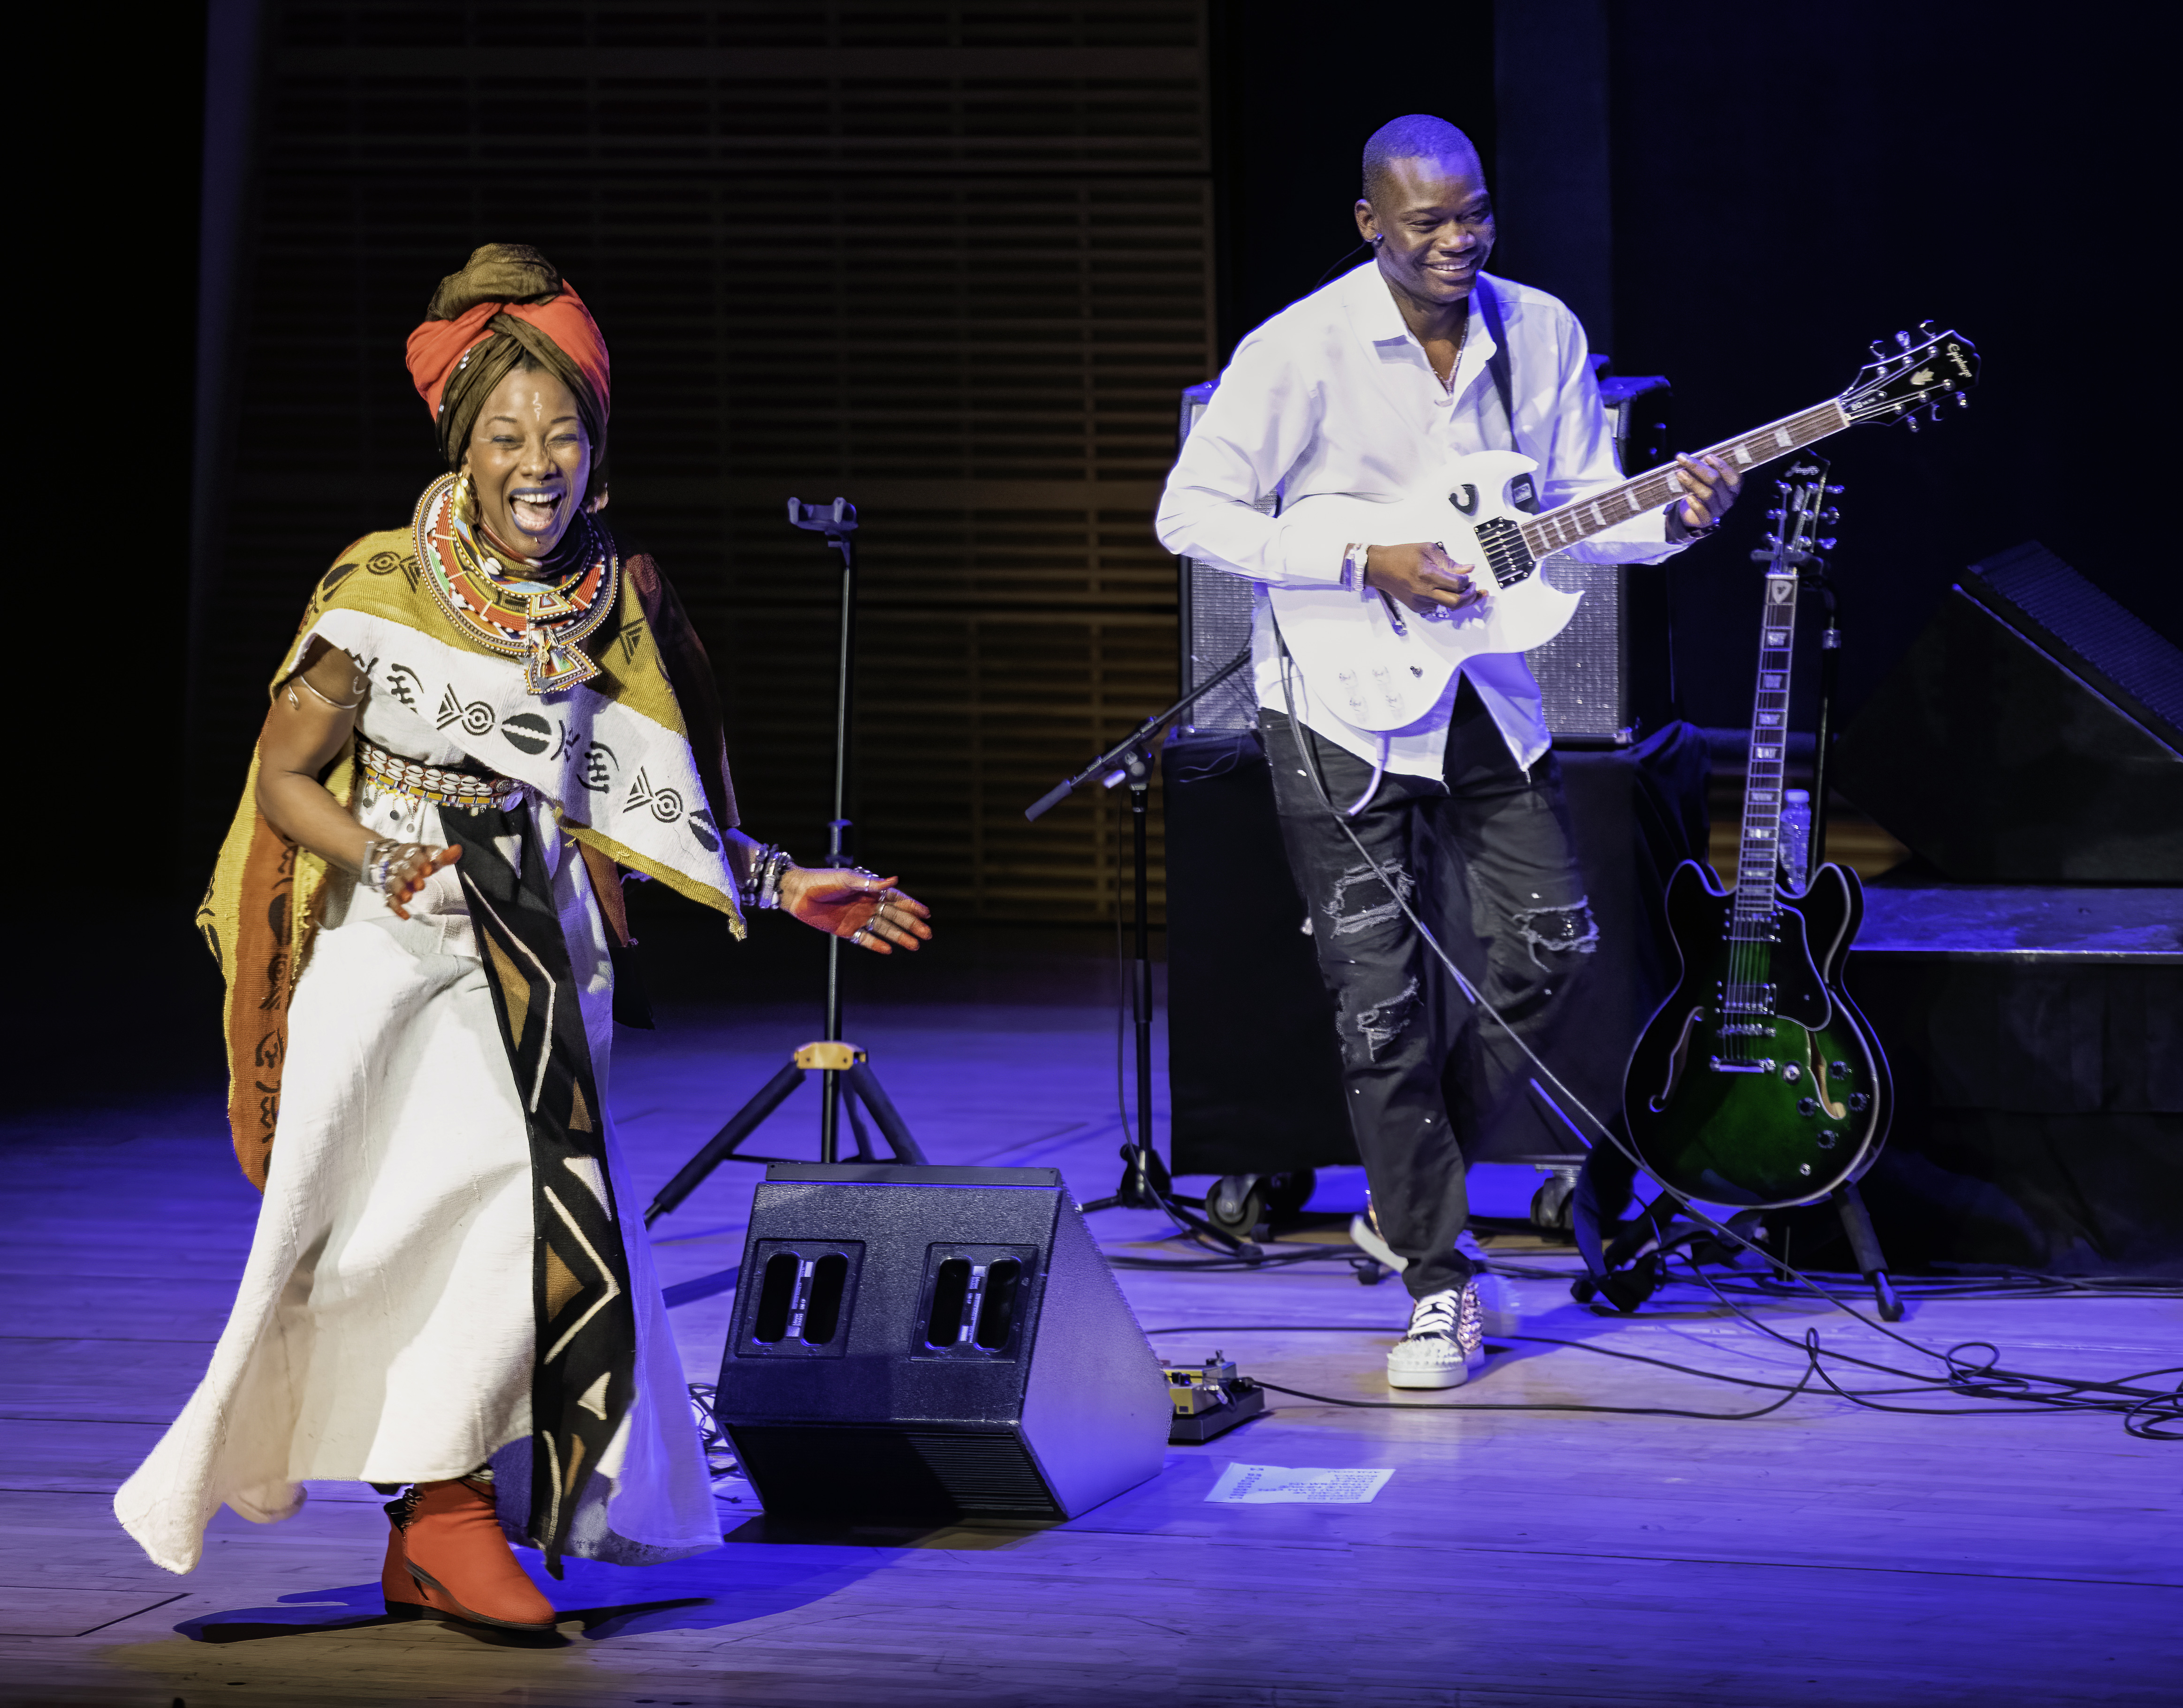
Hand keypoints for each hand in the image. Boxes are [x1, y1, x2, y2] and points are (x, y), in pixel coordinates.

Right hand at [375, 842, 462, 920]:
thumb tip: (458, 849)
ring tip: (408, 897)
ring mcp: (394, 879)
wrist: (389, 859)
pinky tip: (405, 916)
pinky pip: (390, 900)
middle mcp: (401, 866)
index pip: (415, 855)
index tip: (429, 869)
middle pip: (404, 870)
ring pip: (394, 884)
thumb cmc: (415, 859)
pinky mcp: (390, 892)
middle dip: (411, 876)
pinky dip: (397, 908)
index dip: (421, 862)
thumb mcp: (429, 855)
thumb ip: (443, 855)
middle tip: (420, 885)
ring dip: (401, 891)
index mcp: (411, 853)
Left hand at [779, 867, 932, 953]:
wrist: (797, 893)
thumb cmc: (821, 881)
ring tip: (914, 945)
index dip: (911, 906)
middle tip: (927, 934)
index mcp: (869, 890)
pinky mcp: (845, 930)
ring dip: (898, 937)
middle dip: (910, 924)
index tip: (926, 913)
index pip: (895, 899)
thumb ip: (871, 884)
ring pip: (883, 929)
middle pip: (893, 916)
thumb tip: (896, 880)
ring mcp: (857, 918)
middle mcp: (866, 904)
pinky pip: (864, 939)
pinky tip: (888, 951)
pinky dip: (876, 944)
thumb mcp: (847, 879)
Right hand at [1363, 542, 1485, 616]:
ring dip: (1459, 599)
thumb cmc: (1400, 556)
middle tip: (1474, 589)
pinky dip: (1444, 600)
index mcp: (1428, 575)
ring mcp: (1421, 602)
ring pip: (1448, 606)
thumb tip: (1466, 569)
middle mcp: (1424, 591)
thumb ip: (1449, 561)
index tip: (1468, 576)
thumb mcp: (1428, 550)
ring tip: (1464, 590)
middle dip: (1470, 597)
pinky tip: (1444, 592)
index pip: (1458, 584)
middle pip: (1457, 602)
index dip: (1467, 580)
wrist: (1380, 568)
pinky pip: (1437, 606)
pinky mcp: (1417, 607)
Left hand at [1666, 452, 1741, 538]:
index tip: (1706, 456)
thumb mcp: (1705, 479)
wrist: (1693, 514)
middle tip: (1683, 459)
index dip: (1720, 465)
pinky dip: (1694, 503)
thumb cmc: (1701, 490)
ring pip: (1707, 494)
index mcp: (1733, 487)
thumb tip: (1691, 458)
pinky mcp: (1707, 520)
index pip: (1732, 475)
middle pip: (1715, 480)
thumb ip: (1704, 469)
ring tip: (1680, 473)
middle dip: (1698, 468)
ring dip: (1692, 482)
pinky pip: (1702, 511)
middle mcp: (1728, 498)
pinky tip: (1687, 496)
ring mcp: (1719, 510)